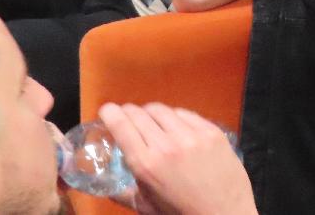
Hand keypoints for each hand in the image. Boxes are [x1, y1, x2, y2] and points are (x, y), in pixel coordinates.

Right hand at [99, 103, 255, 214]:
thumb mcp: (147, 207)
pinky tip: (176, 127)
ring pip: (162, 110)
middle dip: (129, 112)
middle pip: (139, 113)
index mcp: (146, 165)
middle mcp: (167, 145)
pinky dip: (176, 117)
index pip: (121, 125)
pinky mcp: (211, 131)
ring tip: (153, 123)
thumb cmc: (182, 214)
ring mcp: (191, 136)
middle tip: (128, 117)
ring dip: (152, 114)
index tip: (107, 110)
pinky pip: (186, 113)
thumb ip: (122, 193)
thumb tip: (103, 183)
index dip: (110, 113)